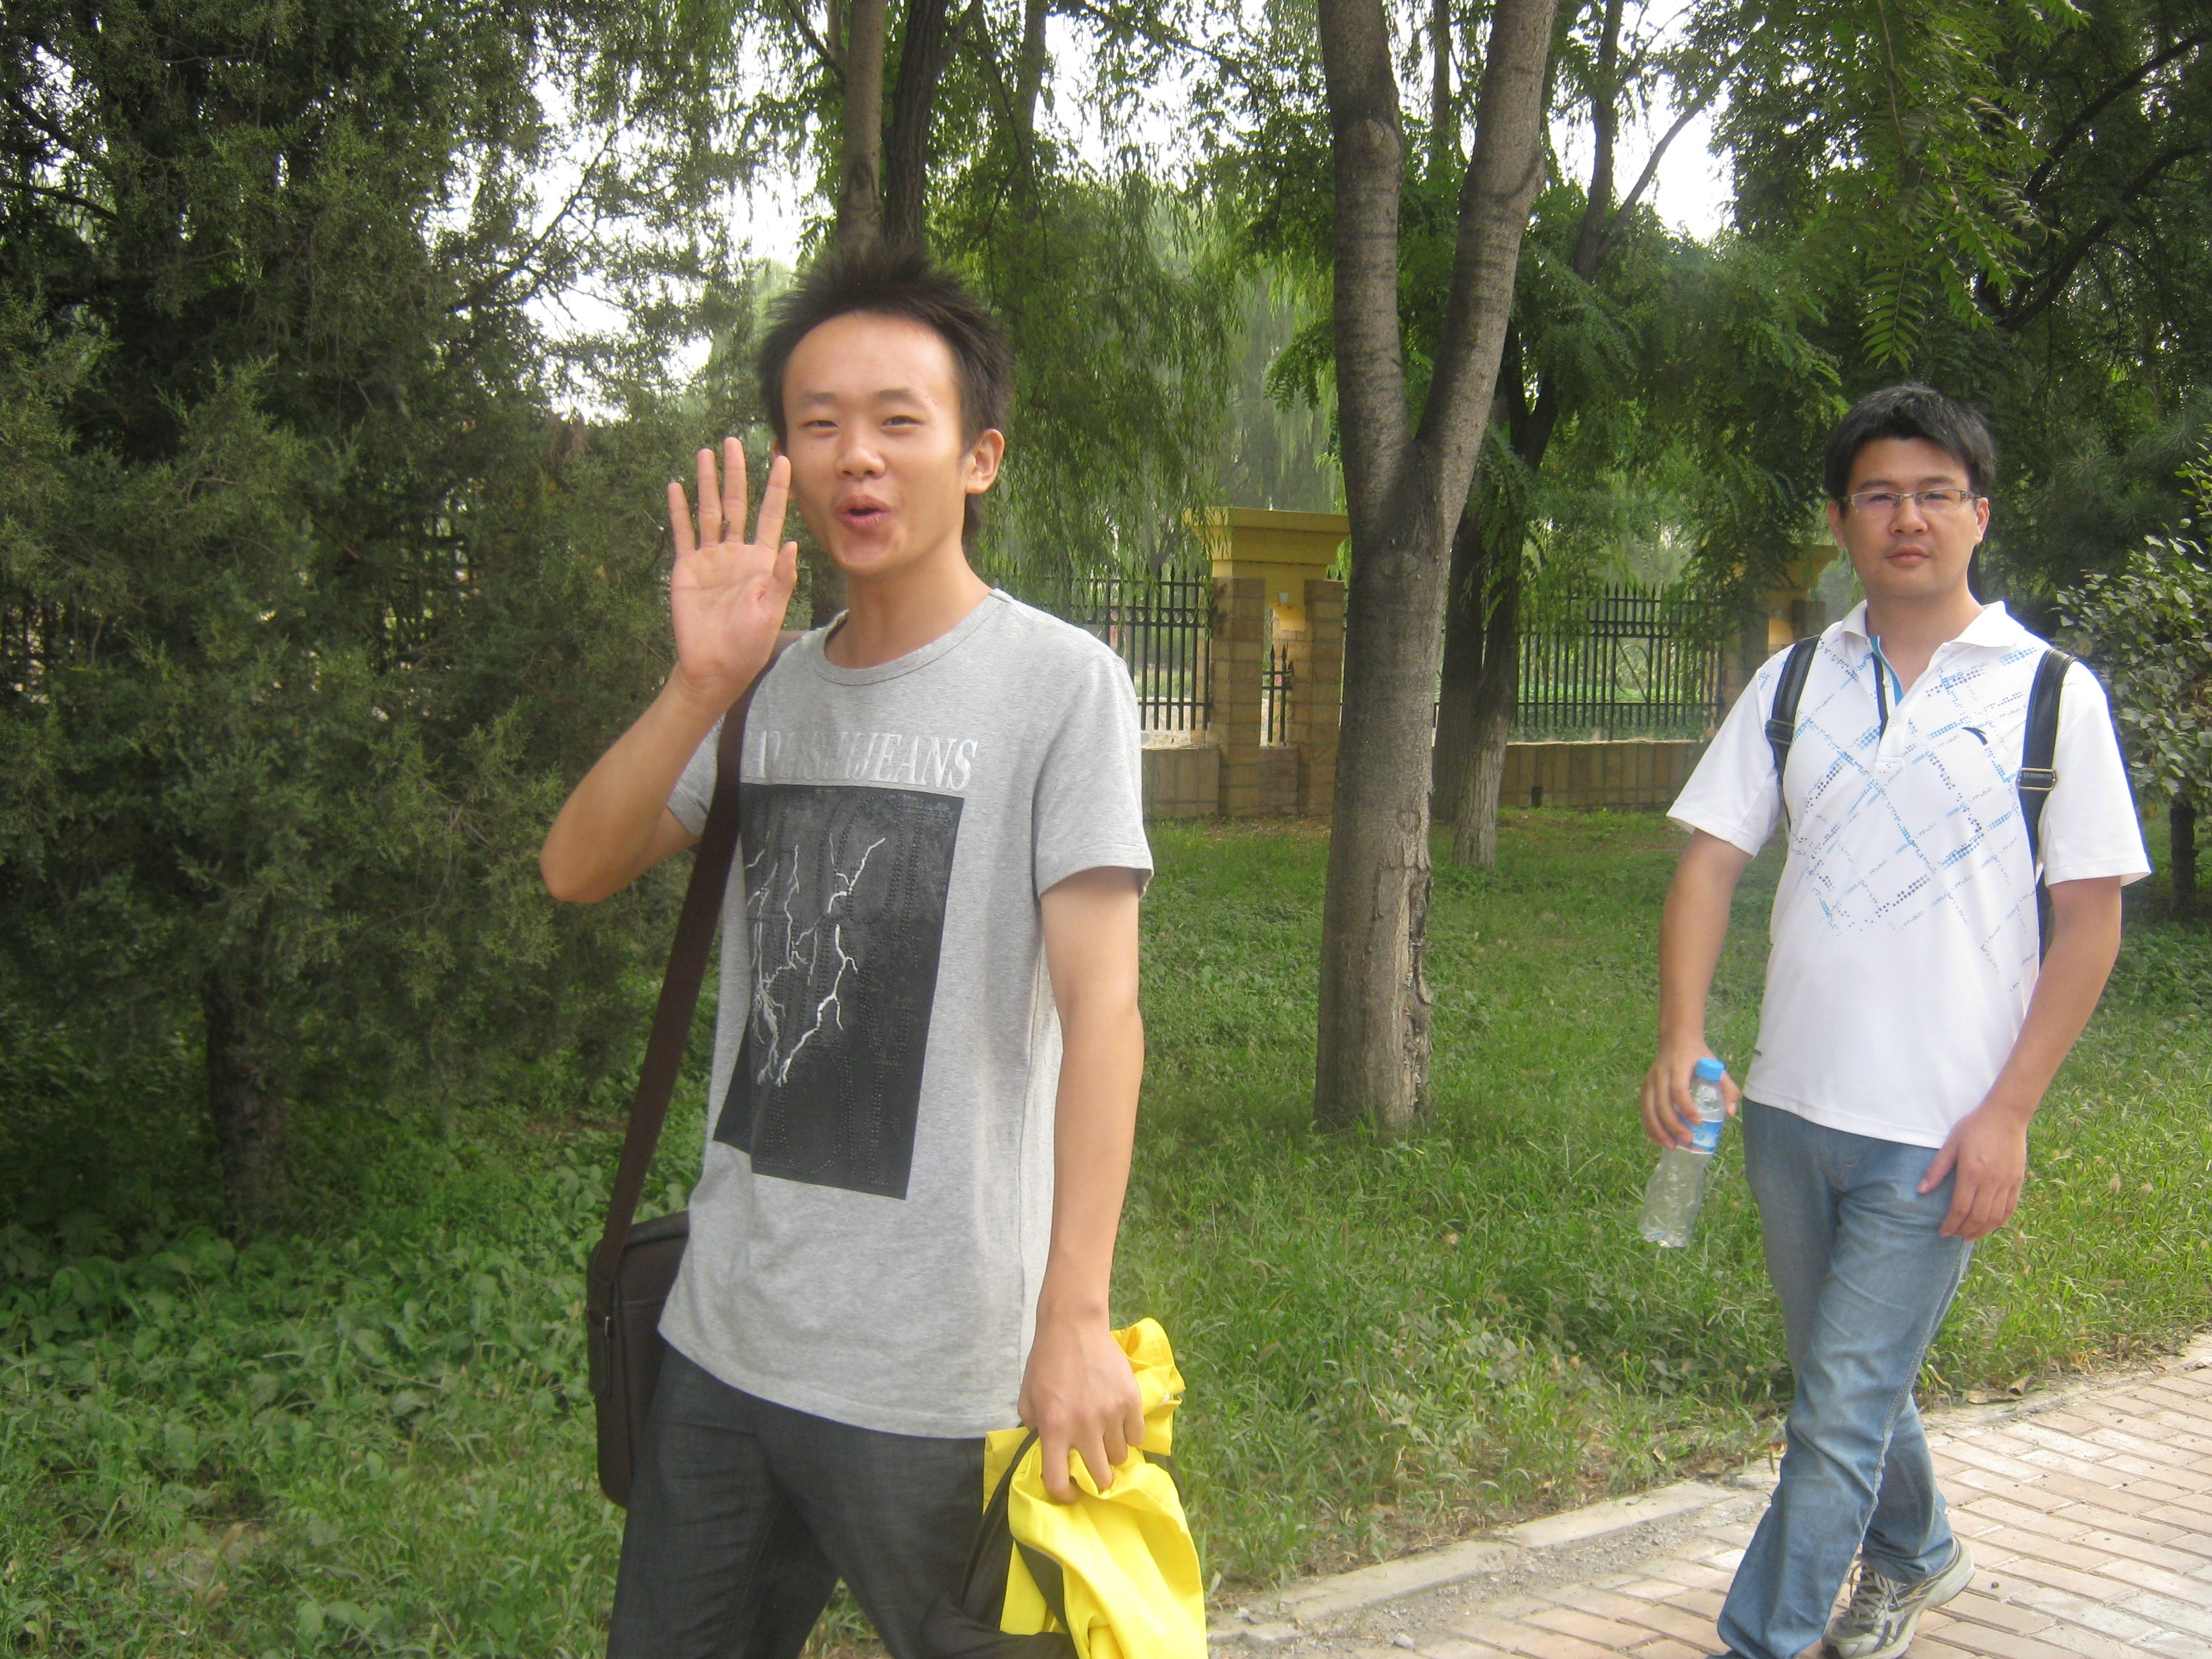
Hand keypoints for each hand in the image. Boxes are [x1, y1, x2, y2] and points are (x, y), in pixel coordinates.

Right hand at [666, 439, 799, 709]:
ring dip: (707, 483)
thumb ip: (782, 577)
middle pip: (737, 504)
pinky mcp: (687, 568)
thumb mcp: (771, 611)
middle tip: (735, 442)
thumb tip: (793, 543)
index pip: (771, 515)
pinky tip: (677, 487)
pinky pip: (683, 533)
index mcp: (762, 561)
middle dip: (737, 473)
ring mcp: (711, 558)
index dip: (777, 487)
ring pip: (709, 511)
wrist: (714, 665)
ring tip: (706, 453)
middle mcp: (737, 553)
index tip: (782, 458)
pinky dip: (679, 511)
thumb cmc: (748, 643)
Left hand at [1017, 1314, 1144, 1501]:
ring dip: (1113, 1454)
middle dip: (1097, 1479)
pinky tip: (1120, 1424)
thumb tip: (1047, 1452)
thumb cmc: (1046, 1363)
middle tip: (1095, 1468)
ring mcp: (1111, 1415)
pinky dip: (1129, 1435)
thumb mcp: (1026, 1399)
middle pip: (1101, 1477)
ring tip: (1106, 1439)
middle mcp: (1084, 1427)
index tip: (1071, 1492)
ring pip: (1121, 1457)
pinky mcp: (1131, 1401)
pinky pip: (1136, 1435)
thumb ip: (1034, 1429)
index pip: (1059, 1481)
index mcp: (1054, 1429)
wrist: (1073, 1328)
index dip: (1065, 1495)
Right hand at [1640, 1035, 1739, 1148]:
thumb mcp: (1716, 1066)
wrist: (1676, 1039)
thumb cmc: (1698, 1056)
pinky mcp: (1645, 1087)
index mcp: (1679, 1066)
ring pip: (1649, 1109)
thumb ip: (1727, 1088)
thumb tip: (1729, 1113)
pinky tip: (1659, 1139)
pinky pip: (1644, 1110)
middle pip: (1662, 1103)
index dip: (1687, 1107)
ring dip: (1659, 1130)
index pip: (1679, 1089)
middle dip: (1673, 1125)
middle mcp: (1660, 1074)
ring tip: (1672, 1146)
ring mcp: (1650, 1081)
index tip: (1698, 1122)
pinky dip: (1650, 1127)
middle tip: (1688, 1140)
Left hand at [1920, 1100, 2030, 1238]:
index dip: (1951, 1224)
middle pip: (1978, 1217)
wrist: (2005, 1116)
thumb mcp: (1951, 1144)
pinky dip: (1999, 1221)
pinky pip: (2010, 1208)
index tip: (1943, 1232)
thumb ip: (1937, 1169)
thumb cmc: (1974, 1127)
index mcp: (1972, 1173)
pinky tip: (1990, 1226)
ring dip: (1982, 1230)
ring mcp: (2007, 1183)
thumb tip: (1921, 1191)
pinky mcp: (2017, 1181)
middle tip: (1954, 1235)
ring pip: (1995, 1217)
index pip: (1960, 1208)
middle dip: (1964, 1230)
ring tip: (1969, 1235)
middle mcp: (1991, 1182)